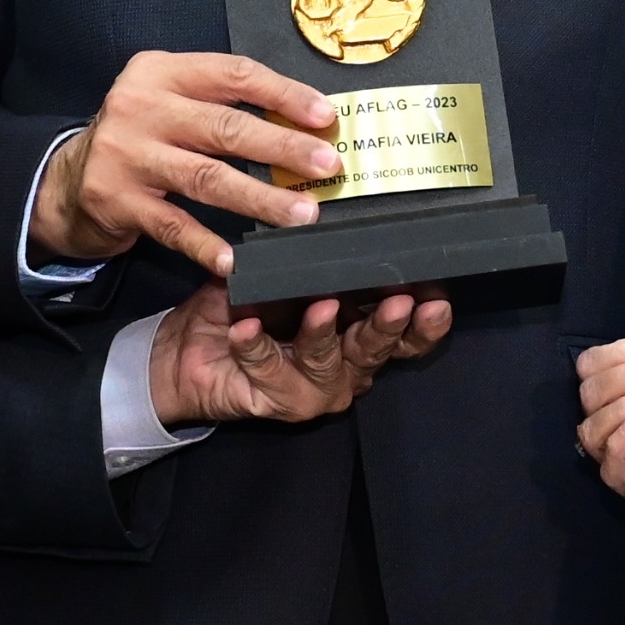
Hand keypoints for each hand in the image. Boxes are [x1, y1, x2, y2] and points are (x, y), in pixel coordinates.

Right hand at [34, 53, 346, 273]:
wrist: (68, 180)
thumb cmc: (139, 139)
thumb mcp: (170, 103)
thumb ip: (221, 106)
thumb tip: (303, 128)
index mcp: (161, 72)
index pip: (234, 75)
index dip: (284, 94)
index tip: (324, 117)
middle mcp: (140, 106)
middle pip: (225, 127)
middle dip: (283, 148)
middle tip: (325, 166)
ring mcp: (126, 154)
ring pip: (206, 177)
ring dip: (260, 199)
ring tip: (301, 214)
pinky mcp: (116, 199)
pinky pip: (172, 225)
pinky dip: (204, 243)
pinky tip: (233, 259)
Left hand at [149, 280, 451, 427]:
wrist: (187, 351)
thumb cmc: (245, 307)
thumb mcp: (283, 277)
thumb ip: (313, 262)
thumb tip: (330, 221)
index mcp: (357, 334)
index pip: (404, 338)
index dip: (425, 325)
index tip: (437, 302)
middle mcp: (345, 368)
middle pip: (374, 351)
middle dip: (388, 327)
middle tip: (400, 303)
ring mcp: (313, 390)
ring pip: (327, 364)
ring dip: (322, 334)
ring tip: (320, 309)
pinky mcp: (275, 403)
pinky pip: (269, 371)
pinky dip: (256, 347)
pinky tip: (245, 328)